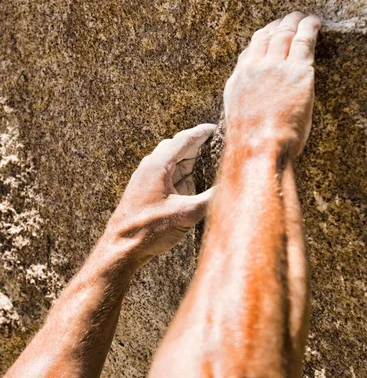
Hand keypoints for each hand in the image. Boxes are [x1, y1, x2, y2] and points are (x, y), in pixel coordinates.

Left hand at [104, 124, 215, 265]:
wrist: (121, 249)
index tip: (218, 128)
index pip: (184, 139)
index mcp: (158, 165)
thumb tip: (233, 188)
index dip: (203, 132)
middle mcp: (152, 168)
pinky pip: (171, 177)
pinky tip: (197, 183)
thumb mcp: (186, 214)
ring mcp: (150, 180)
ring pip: (175, 163)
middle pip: (179, 148)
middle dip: (200, 145)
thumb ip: (211, 199)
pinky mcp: (150, 193)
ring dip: (193, 161)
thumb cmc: (148, 230)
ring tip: (213, 161)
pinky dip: (186, 176)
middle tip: (220, 144)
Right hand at [223, 11, 320, 156]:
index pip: (249, 52)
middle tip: (288, 20)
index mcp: (238, 80)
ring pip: (285, 34)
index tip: (268, 34)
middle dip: (278, 26)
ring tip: (304, 17)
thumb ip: (246, 105)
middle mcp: (254, 68)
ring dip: (295, 22)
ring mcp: (276, 67)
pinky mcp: (298, 70)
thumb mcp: (239, 121)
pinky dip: (310, 28)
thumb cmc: (251, 144)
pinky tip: (316, 23)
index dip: (261, 40)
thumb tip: (254, 106)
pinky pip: (304, 41)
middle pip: (266, 37)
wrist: (259, 147)